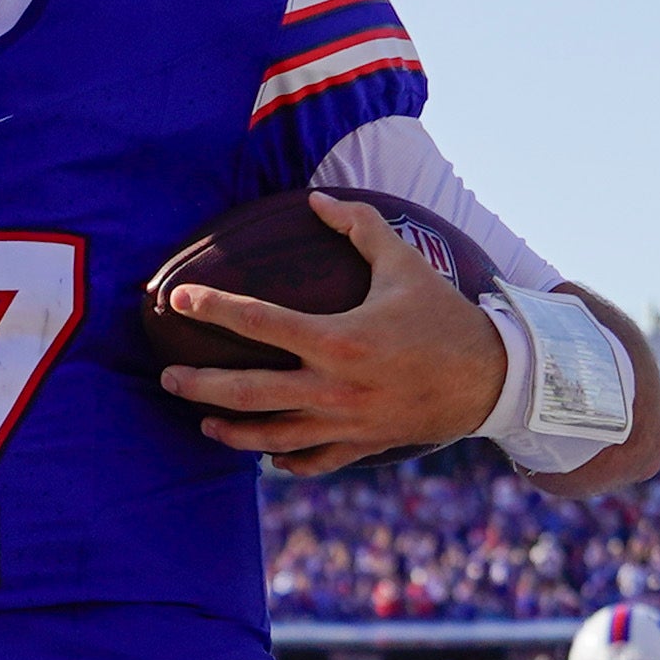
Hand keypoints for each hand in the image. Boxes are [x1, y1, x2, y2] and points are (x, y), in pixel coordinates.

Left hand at [157, 198, 513, 478]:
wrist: (491, 378)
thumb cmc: (444, 317)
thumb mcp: (405, 263)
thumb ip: (359, 226)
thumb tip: (316, 199)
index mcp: (338, 339)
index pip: (259, 322)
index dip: (213, 308)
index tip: (178, 300)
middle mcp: (334, 387)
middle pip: (248, 392)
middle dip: (200, 385)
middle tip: (167, 377)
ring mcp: (344, 423)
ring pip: (270, 437)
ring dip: (231, 431)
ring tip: (204, 420)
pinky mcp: (359, 446)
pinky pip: (309, 460)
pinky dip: (282, 459)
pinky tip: (263, 453)